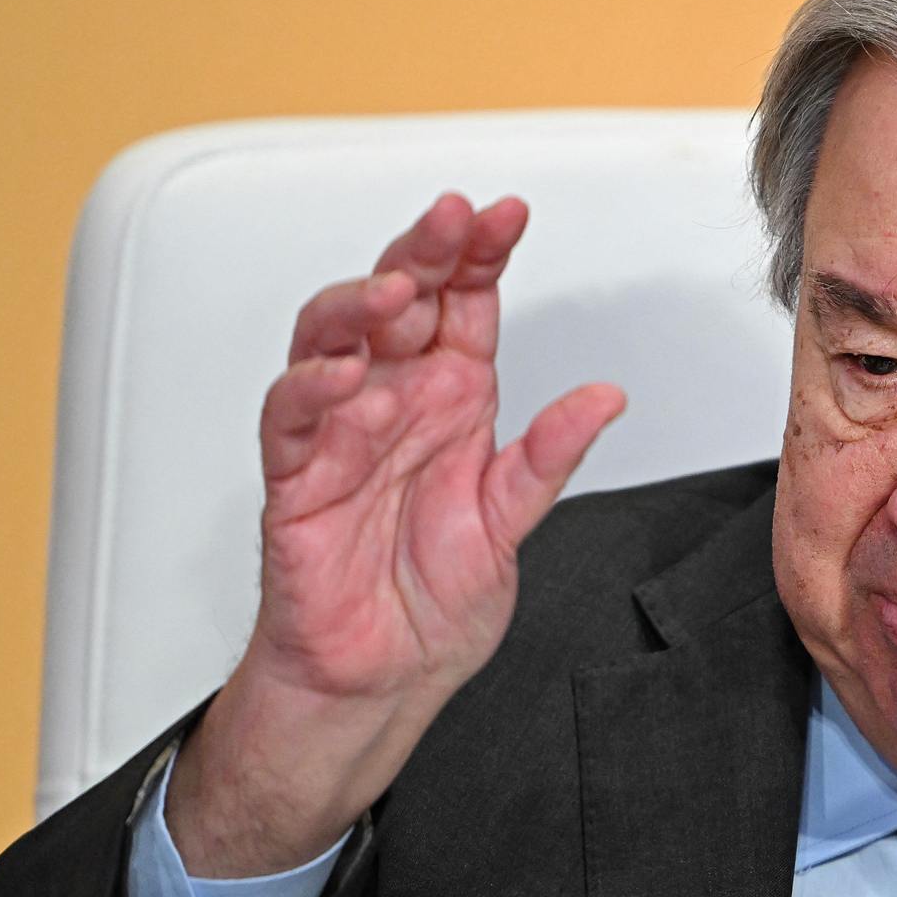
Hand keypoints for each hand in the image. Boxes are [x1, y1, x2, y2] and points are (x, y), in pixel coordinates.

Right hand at [168, 193, 624, 875]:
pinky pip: (292, 418)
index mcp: (453, 402)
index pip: (464, 306)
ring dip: (360, 305)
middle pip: (398, 302)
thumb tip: (605, 397)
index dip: (481, 254)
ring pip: (332, 338)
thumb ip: (551, 456)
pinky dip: (313, 390)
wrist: (380, 680)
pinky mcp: (296, 479)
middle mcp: (395, 403)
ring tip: (399, 291)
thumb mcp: (514, 522)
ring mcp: (340, 434)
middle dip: (423, 253)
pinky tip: (345, 377)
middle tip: (451, 222)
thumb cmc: (432, 604)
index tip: (507, 216)